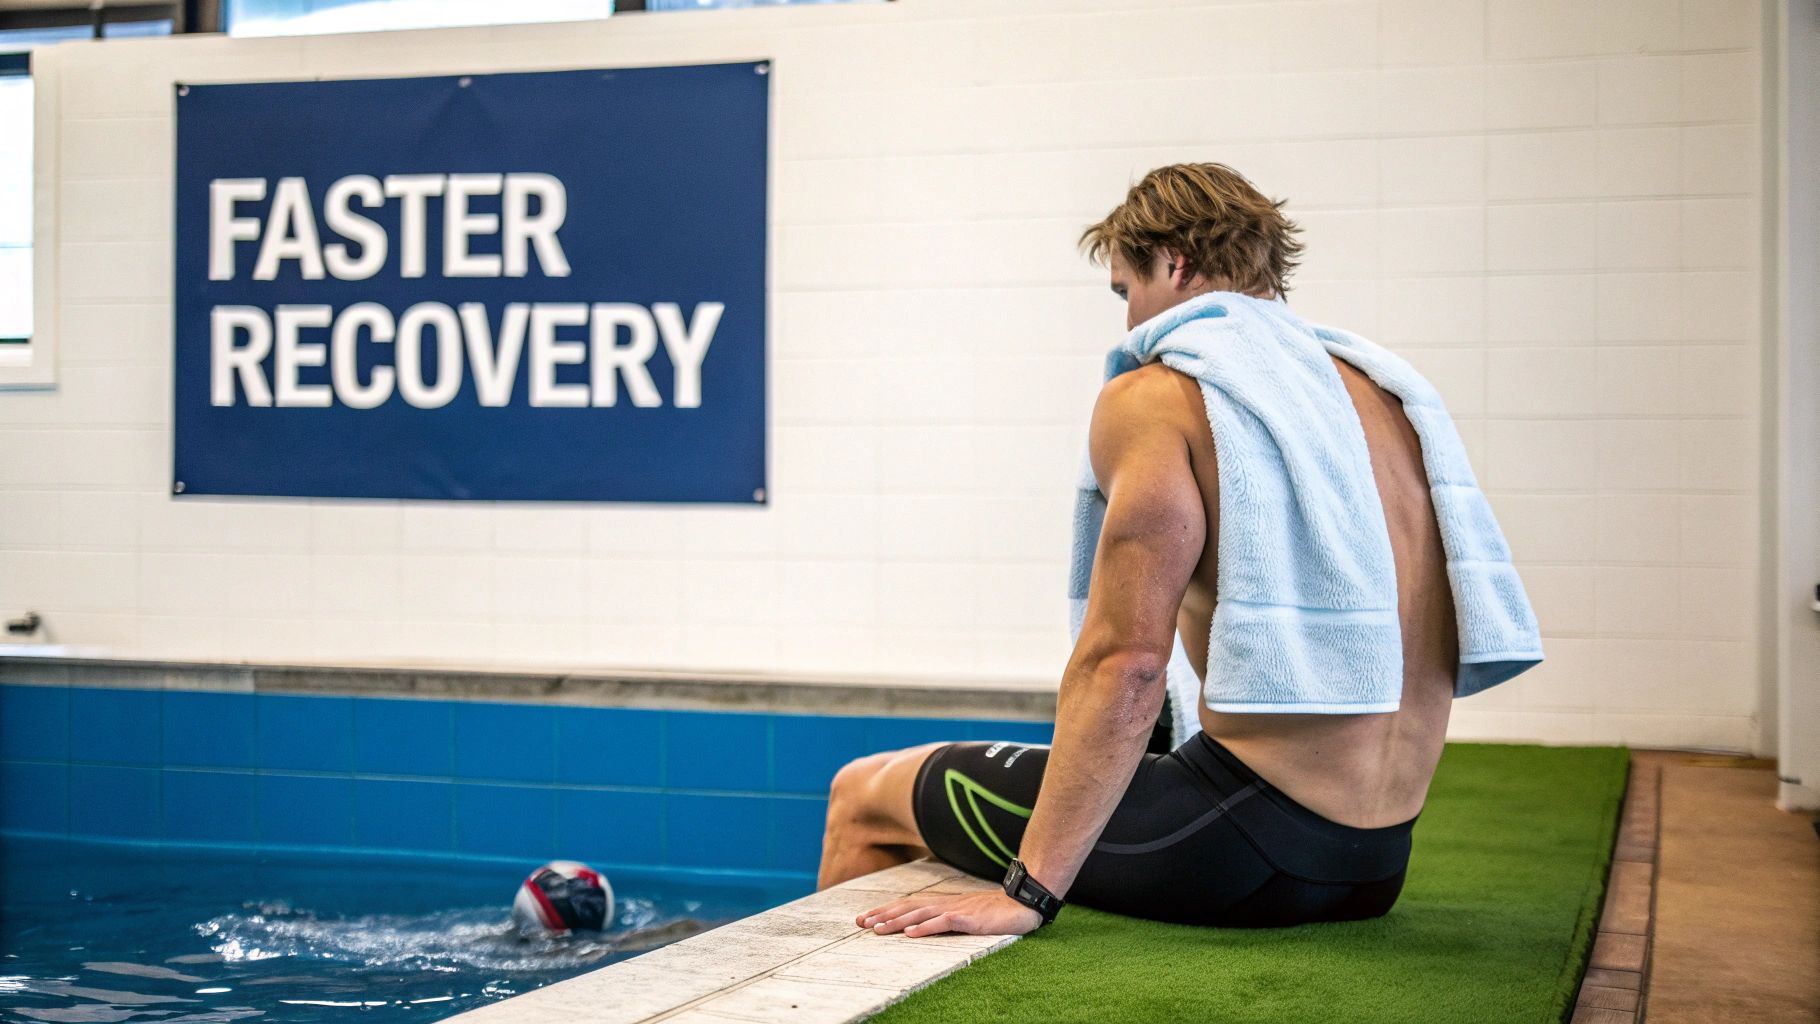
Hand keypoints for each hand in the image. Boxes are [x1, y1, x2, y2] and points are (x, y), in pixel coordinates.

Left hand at [855, 889, 1043, 937]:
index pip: (909, 904)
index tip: (865, 918)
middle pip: (909, 907)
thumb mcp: (965, 914)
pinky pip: (944, 922)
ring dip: (897, 921)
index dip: (886, 910)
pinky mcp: (969, 919)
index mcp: (944, 902)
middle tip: (861, 923)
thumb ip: (945, 917)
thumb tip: (920, 926)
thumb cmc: (994, 911)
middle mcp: (946, 903)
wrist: (1022, 903)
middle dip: (883, 914)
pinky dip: (926, 927)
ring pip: (920, 914)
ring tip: (878, 929)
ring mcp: (958, 909)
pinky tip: (912, 933)